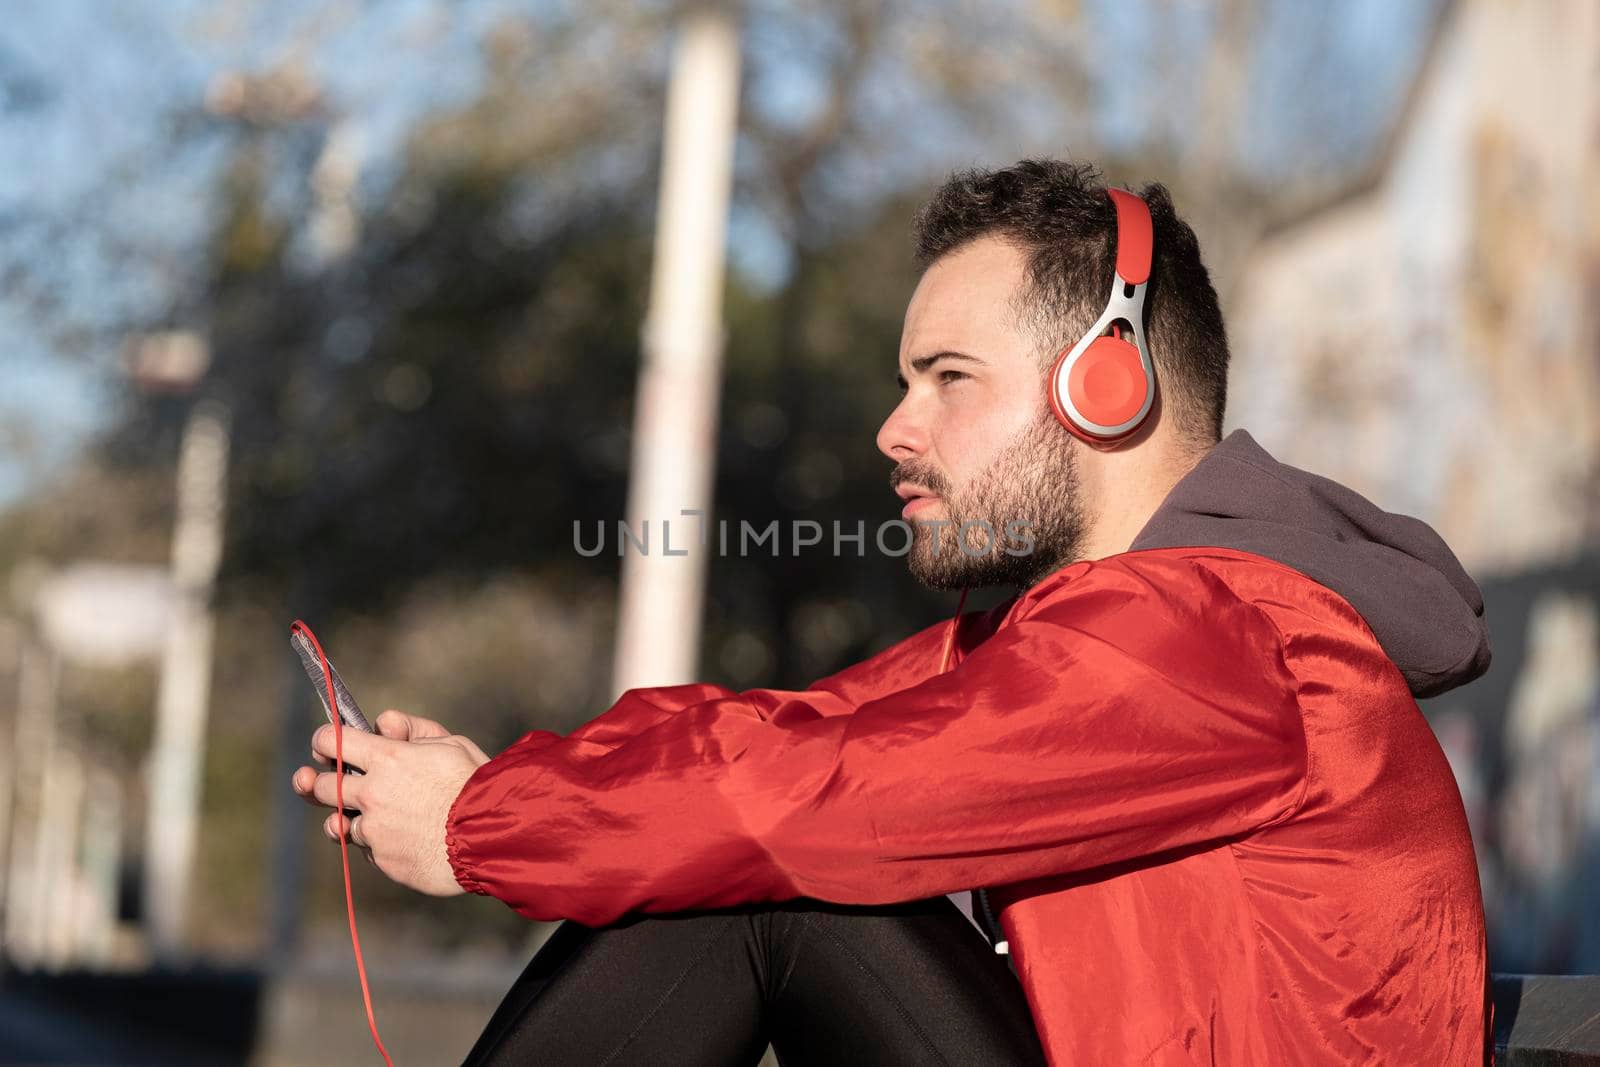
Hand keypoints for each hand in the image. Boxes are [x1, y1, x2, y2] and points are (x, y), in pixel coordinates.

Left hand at [291, 710, 490, 895]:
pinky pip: (369, 849)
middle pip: (319, 786)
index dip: (323, 740)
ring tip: (376, 817)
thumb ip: (413, 729)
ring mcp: (374, 830)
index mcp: (388, 758)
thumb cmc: (476, 784)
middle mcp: (372, 793)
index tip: (325, 745)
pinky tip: (406, 838)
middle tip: (331, 782)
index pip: (330, 741)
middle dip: (318, 782)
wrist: (493, 835)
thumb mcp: (451, 743)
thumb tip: (382, 723)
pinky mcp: (383, 860)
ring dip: (350, 818)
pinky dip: (380, 843)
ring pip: (341, 824)